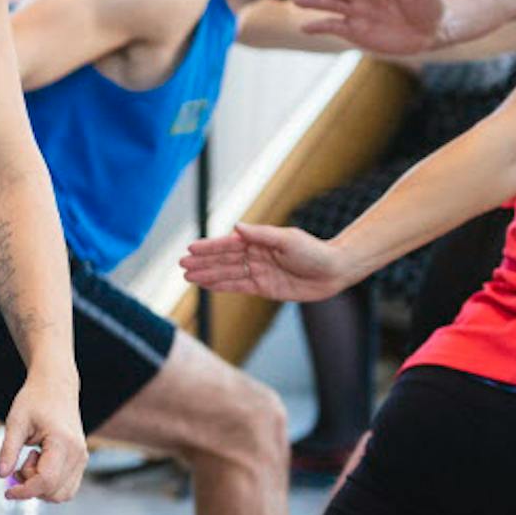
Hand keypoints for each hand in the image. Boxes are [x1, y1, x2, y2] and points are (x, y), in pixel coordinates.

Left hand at [0, 367, 86, 502]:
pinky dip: (49, 485)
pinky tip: (39, 463)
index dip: (24, 491)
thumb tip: (1, 475)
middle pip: (54, 492)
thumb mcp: (16, 422)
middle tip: (20, 463)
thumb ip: (8, 450)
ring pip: (62, 494)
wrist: (55, 386)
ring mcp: (82, 458)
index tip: (7, 491)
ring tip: (31, 460)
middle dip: (31, 486)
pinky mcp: (80, 461)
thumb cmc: (35, 400)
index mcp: (63, 443)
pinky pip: (66, 487)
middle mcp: (78, 454)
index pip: (46, 481)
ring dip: (41, 487)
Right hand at [181, 222, 357, 302]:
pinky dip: (222, 286)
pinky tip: (207, 286)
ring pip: (227, 274)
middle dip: (203, 262)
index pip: (228, 244)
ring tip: (188, 276)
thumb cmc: (314, 251)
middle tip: (181, 264)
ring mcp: (258, 272)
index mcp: (259, 241)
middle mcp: (255, 256)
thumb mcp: (288, 239)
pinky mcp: (264, 288)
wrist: (334, 271)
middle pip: (224, 260)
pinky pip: (238, 287)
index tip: (191, 248)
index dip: (209, 247)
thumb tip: (236, 226)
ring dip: (208, 275)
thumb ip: (261, 234)